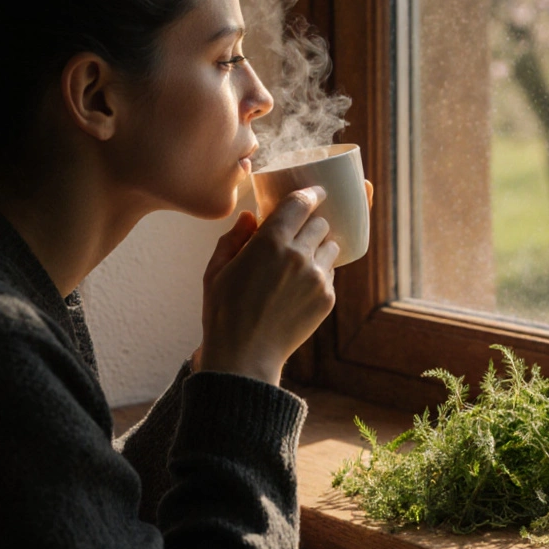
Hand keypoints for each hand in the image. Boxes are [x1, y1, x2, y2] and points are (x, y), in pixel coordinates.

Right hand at [195, 186, 339, 385]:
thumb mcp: (216, 270)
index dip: (311, 193)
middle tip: (300, 233)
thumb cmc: (223, 312)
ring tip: (302, 260)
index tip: (316, 192)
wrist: (245, 356)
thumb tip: (251, 217)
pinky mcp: (327, 298)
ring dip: (320, 247)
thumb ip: (234, 238)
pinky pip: (331, 273)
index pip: (301, 203)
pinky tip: (300, 286)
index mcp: (270, 242)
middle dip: (312, 223)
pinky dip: (321, 272)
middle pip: (321, 223)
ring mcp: (317, 277)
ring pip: (332, 247)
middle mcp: (298, 255)